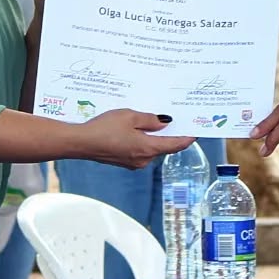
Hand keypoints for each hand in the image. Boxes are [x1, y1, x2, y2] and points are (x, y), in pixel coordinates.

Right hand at [75, 110, 193, 169]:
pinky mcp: (124, 161)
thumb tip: (165, 123)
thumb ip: (150, 120)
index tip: (197, 130)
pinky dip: (144, 140)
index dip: (188, 137)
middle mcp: (143, 159)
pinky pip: (140, 150)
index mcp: (148, 148)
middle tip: (178, 119)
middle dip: (171, 134)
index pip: (175, 145)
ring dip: (156, 136)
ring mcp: (133, 162)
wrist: (81, 143)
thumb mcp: (130, 117)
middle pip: (164, 146)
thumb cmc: (104, 128)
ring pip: (151, 148)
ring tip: (157, 120)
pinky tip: (139, 129)